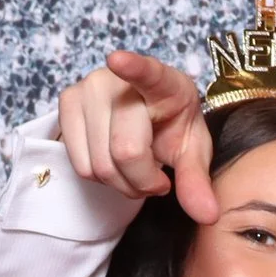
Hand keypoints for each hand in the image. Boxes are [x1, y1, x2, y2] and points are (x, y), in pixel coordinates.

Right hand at [57, 51, 218, 221]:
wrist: (145, 114)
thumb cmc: (172, 127)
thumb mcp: (191, 151)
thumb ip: (197, 181)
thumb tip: (208, 216)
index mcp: (164, 83)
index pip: (148, 73)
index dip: (133, 67)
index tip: (118, 60)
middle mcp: (120, 80)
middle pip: (125, 151)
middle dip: (143, 181)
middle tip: (157, 179)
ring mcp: (88, 88)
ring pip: (100, 165)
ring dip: (122, 183)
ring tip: (136, 168)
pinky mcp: (67, 101)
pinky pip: (80, 165)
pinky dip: (101, 178)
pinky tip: (114, 161)